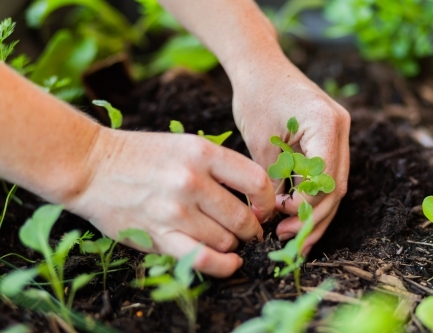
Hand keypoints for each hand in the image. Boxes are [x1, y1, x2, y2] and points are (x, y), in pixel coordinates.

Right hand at [64, 129, 274, 276]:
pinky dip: (223, 266)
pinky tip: (230, 262)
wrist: (92, 166)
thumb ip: (219, 167)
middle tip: (249, 230)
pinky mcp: (158, 235)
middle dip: (252, 229)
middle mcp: (191, 181)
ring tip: (225, 237)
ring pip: (225, 241)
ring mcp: (174, 210)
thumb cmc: (142, 155)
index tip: (264, 208)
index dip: (268, 200)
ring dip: (232, 244)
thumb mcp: (185, 145)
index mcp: (202, 153)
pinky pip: (202, 259)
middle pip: (243, 218)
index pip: (256, 181)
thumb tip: (254, 195)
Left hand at [231, 54, 349, 254]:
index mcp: (326, 123)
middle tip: (289, 240)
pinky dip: (311, 197)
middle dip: (312, 217)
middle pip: (335, 186)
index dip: (306, 204)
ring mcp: (338, 135)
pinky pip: (325, 175)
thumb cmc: (255, 95)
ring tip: (292, 237)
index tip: (281, 218)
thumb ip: (270, 180)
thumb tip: (269, 217)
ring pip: (333, 186)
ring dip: (314, 213)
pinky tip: (296, 216)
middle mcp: (340, 129)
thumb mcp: (261, 142)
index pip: (325, 176)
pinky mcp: (329, 141)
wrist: (260, 67)